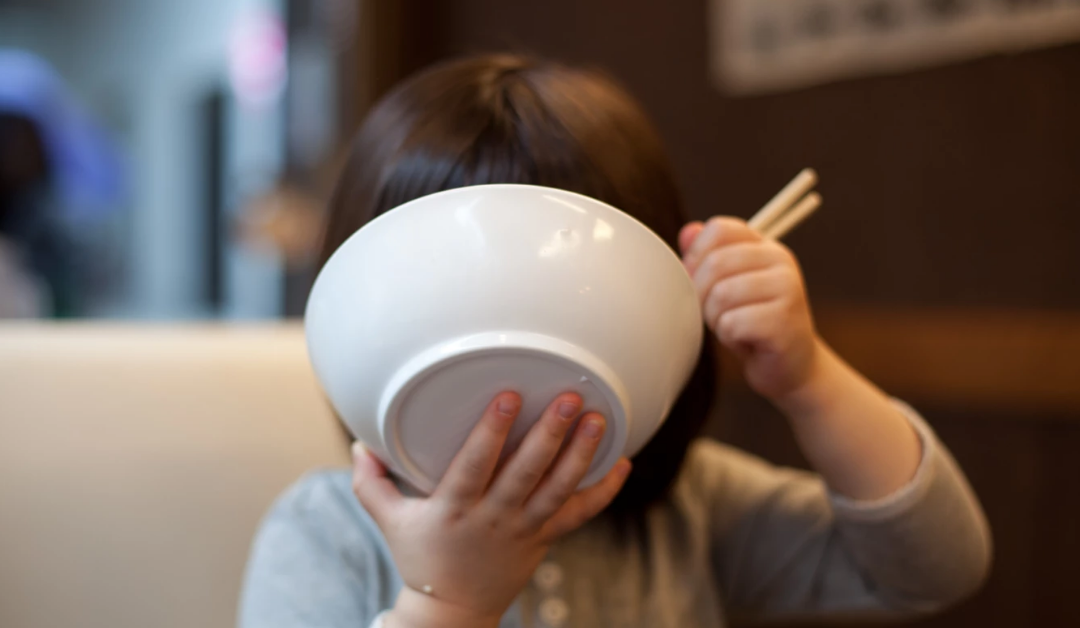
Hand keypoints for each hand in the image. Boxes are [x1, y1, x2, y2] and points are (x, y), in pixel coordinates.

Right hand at [352, 392, 630, 627]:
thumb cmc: (419, 556)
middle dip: (550, 435)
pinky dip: (604, 491)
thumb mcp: (388, 520)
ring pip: (558, 491)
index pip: (475, 465)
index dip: (492, 432)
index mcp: (454, 508)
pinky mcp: (545, 539)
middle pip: (526, 474)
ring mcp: (523, 530)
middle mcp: (493, 518)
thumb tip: (357, 442)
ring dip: (582, 455)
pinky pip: (580, 515)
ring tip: (599, 420)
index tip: (508, 396)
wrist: (451, 611)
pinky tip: (624, 463)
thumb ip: (370, 482)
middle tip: (570, 400)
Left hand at [679, 217, 819, 400]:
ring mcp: (788, 290)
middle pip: (715, 263)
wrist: (789, 367)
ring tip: (733, 327)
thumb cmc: (752, 324)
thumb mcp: (727, 286)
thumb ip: (708, 257)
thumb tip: (688, 232)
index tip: (700, 281)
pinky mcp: (785, 322)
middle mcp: (781, 262)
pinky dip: (728, 337)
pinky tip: (745, 340)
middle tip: (717, 313)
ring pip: (721, 295)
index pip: (719, 230)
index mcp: (766, 247)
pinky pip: (732, 323)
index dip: (696, 257)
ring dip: (715, 318)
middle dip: (702, 295)